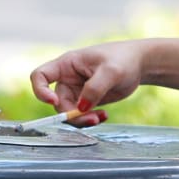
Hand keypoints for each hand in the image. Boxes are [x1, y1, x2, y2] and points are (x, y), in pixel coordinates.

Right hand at [29, 41, 146, 125]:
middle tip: (92, 119)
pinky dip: (91, 119)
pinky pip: (81, 115)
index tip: (53, 101)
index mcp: (67, 64)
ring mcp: (77, 91)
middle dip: (71, 114)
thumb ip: (94, 88)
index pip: (40, 76)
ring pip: (69, 112)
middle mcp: (68, 78)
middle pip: (57, 102)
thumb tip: (81, 108)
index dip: (41, 91)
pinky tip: (104, 116)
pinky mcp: (87, 101)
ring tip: (101, 117)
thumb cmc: (123, 59)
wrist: (139, 65)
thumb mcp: (111, 71)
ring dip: (82, 119)